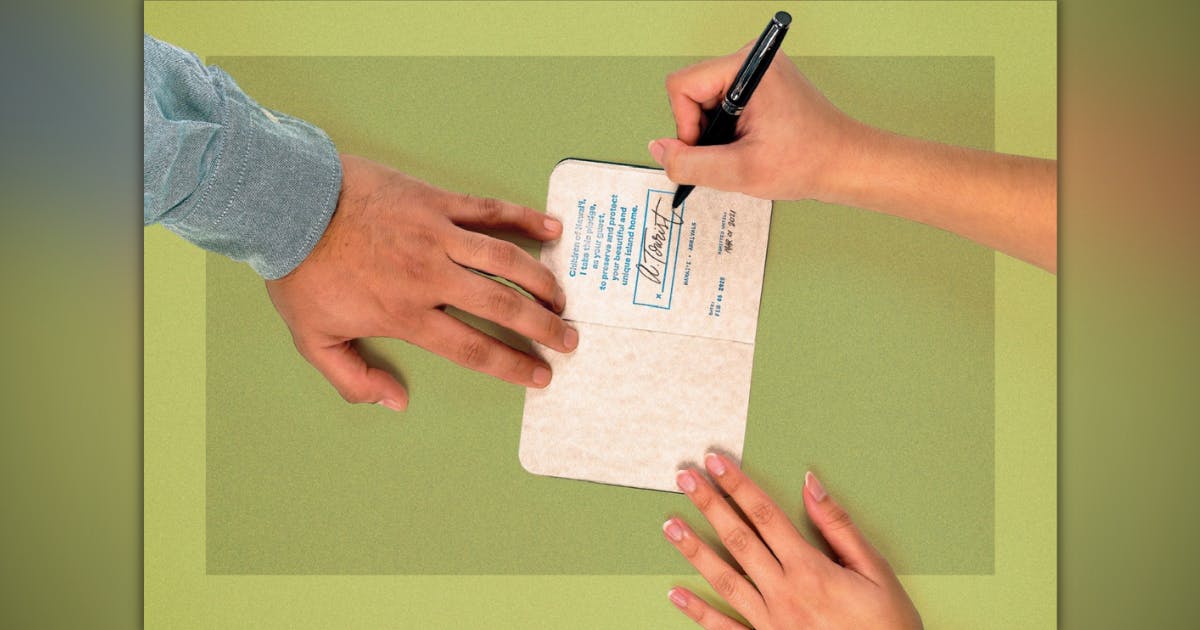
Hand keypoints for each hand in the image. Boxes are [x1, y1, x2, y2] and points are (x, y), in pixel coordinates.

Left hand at [265, 154, 577, 410]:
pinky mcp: (436, 201)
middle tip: (569, 339)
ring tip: (564, 297)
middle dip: (543, 327)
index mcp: (406, 313)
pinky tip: (552, 229)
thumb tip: (394, 402)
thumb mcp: (313, 338)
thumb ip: (353, 378)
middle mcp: (431, 276)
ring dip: (541, 281)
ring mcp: (437, 234)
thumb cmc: (300, 270)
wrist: (287, 203)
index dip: (513, 365)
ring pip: (505, 260)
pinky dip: (524, 218)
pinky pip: (489, 210)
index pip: (474, 348)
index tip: (540, 376)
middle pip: (503, 307)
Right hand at [649, 46, 1057, 271]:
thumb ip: (689, 163)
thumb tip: (657, 151)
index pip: (681, 87)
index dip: (686, 126)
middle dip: (703, 132)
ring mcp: (758, 73)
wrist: (847, 165)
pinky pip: (722, 107)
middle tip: (733, 155)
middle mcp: (752, 61)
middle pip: (691, 94)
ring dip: (717, 135)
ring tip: (746, 153)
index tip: (712, 150)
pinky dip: (729, 133)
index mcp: (748, 67)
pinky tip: (751, 147)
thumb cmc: (807, 161)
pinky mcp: (762, 87)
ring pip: (704, 104)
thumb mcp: (739, 171)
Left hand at [662, 454, 921, 628]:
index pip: (765, 515)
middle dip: (709, 505)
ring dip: (694, 550)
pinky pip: (725, 629)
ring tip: (669, 525)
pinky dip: (698, 612)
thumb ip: (839, 526)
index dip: (738, 485)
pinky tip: (677, 593)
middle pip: (738, 538)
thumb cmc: (888, 626)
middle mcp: (784, 592)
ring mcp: (770, 622)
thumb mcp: (876, 570)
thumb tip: (811, 485)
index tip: (717, 463)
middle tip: (684, 478)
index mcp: (810, 569)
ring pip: (724, 578)